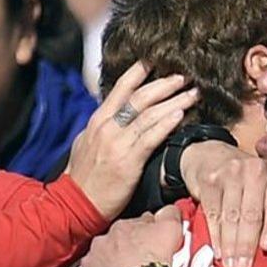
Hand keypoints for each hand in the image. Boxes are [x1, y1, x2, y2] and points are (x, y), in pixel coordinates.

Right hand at [66, 63, 197, 218]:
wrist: (74, 203)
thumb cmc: (83, 178)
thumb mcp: (86, 144)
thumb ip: (102, 129)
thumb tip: (113, 117)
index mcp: (97, 121)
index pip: (120, 89)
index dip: (138, 73)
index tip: (155, 62)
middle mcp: (107, 127)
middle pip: (139, 97)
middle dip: (163, 84)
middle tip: (182, 76)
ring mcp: (117, 142)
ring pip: (149, 114)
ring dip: (174, 101)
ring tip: (192, 93)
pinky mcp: (128, 161)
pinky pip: (151, 137)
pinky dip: (167, 123)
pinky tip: (181, 115)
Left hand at [76, 206, 183, 266]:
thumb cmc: (153, 261)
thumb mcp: (170, 227)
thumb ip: (168, 213)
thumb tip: (169, 210)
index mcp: (120, 227)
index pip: (134, 224)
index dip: (145, 233)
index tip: (152, 241)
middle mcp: (102, 243)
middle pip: (115, 242)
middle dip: (126, 249)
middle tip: (141, 260)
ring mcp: (93, 266)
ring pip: (100, 262)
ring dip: (110, 266)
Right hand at [180, 141, 266, 266]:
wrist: (213, 155)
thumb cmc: (248, 180)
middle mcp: (254, 171)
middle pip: (251, 213)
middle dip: (247, 243)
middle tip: (244, 266)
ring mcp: (230, 174)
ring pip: (231, 216)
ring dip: (230, 244)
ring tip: (231, 264)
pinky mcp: (210, 181)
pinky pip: (213, 213)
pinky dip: (215, 235)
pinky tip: (218, 250)